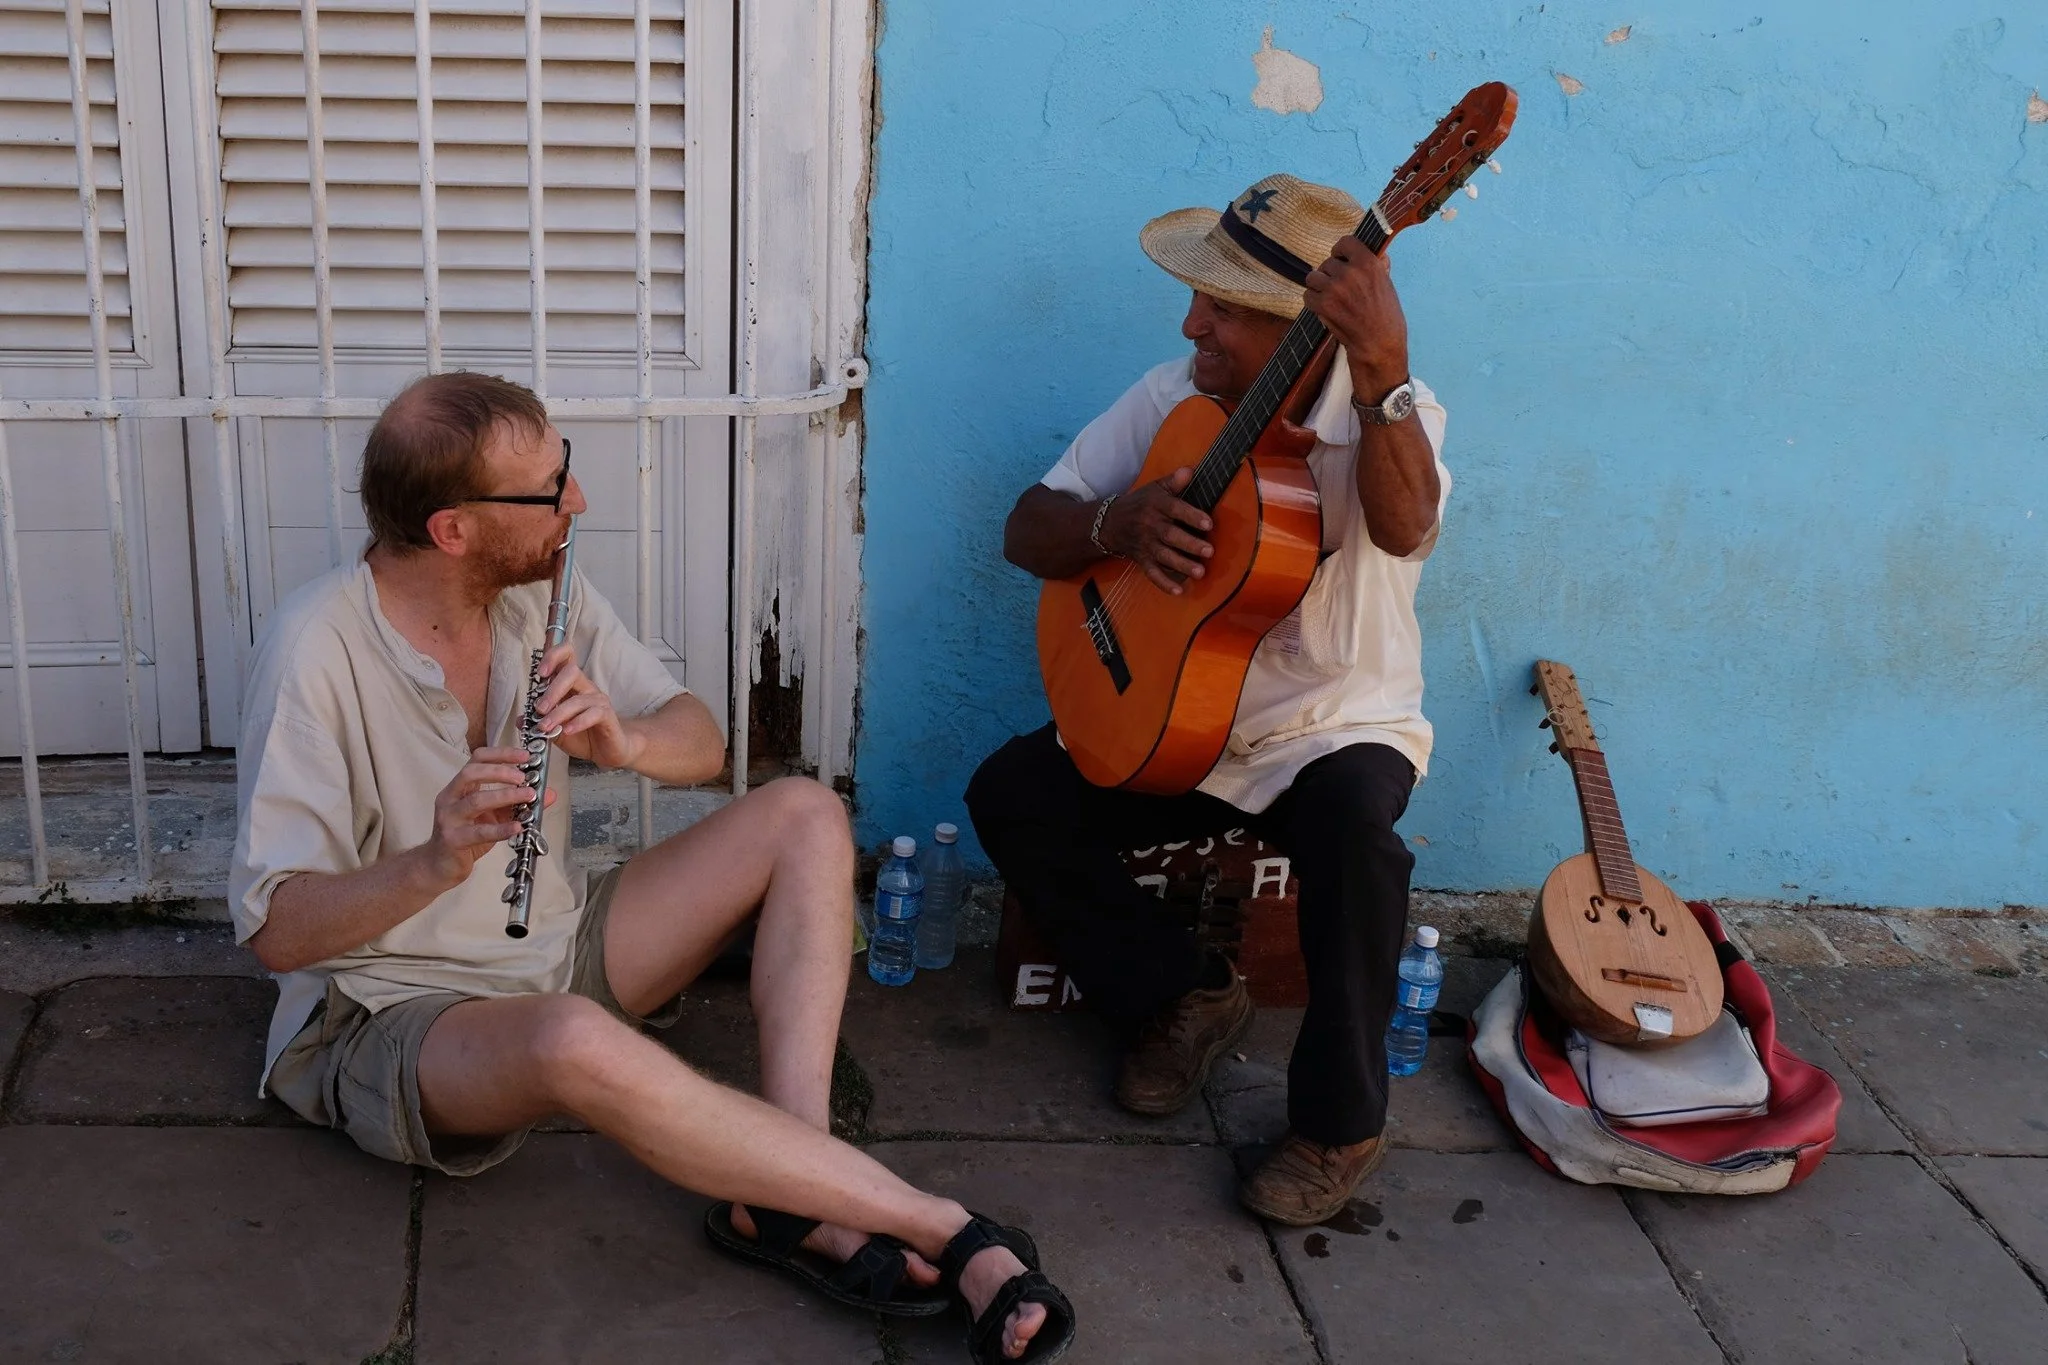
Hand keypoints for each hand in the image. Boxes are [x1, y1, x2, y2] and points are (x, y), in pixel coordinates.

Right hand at [418, 746, 555, 888]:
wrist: (441, 865)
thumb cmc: (467, 836)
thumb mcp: (495, 816)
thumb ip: (518, 803)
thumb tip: (549, 793)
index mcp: (460, 787)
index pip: (477, 759)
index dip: (501, 754)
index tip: (524, 756)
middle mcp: (450, 797)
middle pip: (471, 773)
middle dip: (500, 772)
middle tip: (523, 777)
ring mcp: (449, 818)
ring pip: (475, 801)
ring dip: (505, 796)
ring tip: (528, 796)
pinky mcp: (453, 839)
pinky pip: (479, 832)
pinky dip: (500, 829)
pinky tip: (518, 827)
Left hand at [533, 644, 643, 768]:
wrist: (606, 751)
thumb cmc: (581, 735)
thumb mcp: (554, 729)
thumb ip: (539, 722)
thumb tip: (520, 719)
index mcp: (572, 685)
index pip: (567, 656)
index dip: (553, 657)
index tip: (540, 673)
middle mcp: (586, 687)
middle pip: (572, 672)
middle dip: (552, 690)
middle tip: (540, 709)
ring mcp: (598, 700)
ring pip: (578, 699)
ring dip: (559, 713)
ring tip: (546, 727)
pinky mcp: (607, 715)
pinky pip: (593, 714)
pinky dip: (578, 722)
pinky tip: (568, 730)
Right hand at [1101, 467, 1215, 594]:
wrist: (1110, 523)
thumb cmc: (1140, 503)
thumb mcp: (1154, 488)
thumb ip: (1173, 481)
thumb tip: (1190, 470)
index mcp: (1155, 506)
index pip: (1175, 510)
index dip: (1192, 516)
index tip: (1209, 524)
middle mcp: (1150, 526)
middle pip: (1170, 536)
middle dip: (1190, 544)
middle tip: (1209, 551)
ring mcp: (1146, 545)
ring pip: (1164, 556)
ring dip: (1182, 565)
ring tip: (1200, 572)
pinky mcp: (1142, 560)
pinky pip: (1152, 574)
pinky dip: (1164, 584)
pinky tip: (1179, 591)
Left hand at [1302, 236, 1410, 396]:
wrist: (1378, 342)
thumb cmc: (1385, 314)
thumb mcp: (1387, 283)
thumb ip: (1378, 265)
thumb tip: (1377, 251)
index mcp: (1368, 263)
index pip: (1345, 242)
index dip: (1341, 252)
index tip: (1341, 259)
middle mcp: (1350, 273)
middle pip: (1326, 263)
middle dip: (1330, 275)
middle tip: (1339, 289)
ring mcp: (1334, 288)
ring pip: (1313, 277)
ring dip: (1318, 287)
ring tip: (1330, 298)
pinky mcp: (1323, 304)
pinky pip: (1307, 295)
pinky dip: (1313, 302)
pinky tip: (1326, 309)